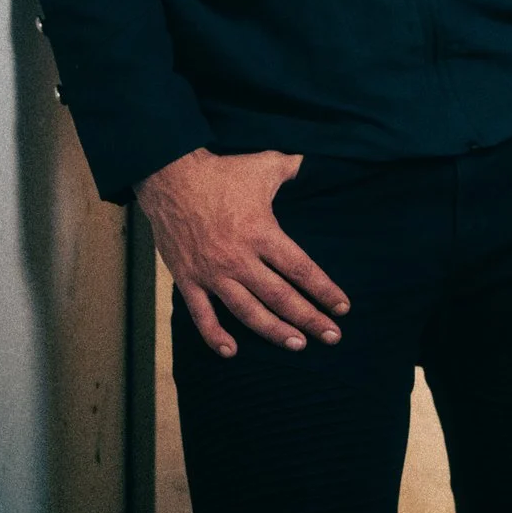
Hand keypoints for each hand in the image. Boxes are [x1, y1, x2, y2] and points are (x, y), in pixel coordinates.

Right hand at [136, 147, 346, 356]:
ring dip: (274, 331)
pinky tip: (232, 352)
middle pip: (281, 297)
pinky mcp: (187, 279)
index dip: (324, 290)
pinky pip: (201, 315)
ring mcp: (212, 273)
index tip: (342, 308)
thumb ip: (295, 167)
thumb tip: (316, 161)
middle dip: (309, 319)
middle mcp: (239, 259)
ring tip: (297, 345)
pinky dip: (215, 336)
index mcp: (262, 234)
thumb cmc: (222, 171)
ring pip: (247, 312)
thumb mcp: (265, 164)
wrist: (169, 178)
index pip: (301, 269)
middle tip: (332, 337)